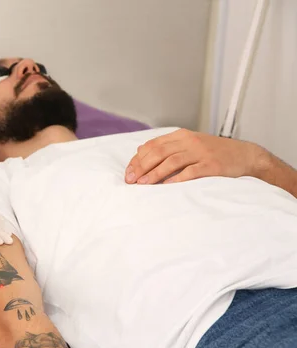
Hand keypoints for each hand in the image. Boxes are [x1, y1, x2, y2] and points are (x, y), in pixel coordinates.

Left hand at [124, 128, 261, 184]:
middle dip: (141, 167)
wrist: (245, 156)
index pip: (152, 145)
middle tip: (130, 180)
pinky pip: (190, 172)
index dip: (137, 159)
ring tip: (142, 184)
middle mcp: (189, 141)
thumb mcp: (189, 144)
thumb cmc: (214, 152)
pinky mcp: (211, 165)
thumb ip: (166, 146)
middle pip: (159, 152)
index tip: (128, 173)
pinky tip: (165, 187)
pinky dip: (176, 179)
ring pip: (171, 161)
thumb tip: (140, 150)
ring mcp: (201, 152)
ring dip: (154, 173)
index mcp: (181, 136)